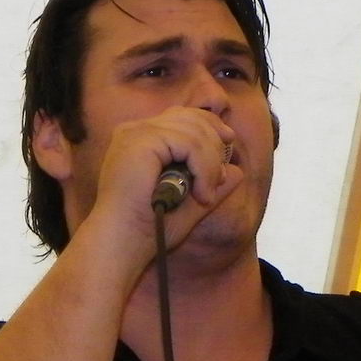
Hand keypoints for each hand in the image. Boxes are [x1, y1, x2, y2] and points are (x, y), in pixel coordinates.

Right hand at [87, 105, 244, 253]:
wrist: (122, 245)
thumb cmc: (148, 229)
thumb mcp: (189, 205)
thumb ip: (211, 185)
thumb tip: (238, 171)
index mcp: (140, 138)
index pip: (183, 116)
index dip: (211, 127)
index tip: (228, 151)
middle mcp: (135, 130)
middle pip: (191, 117)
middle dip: (215, 147)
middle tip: (215, 184)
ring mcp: (135, 132)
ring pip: (194, 130)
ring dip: (211, 163)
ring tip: (206, 194)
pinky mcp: (140, 140)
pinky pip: (188, 142)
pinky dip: (204, 167)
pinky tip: (201, 193)